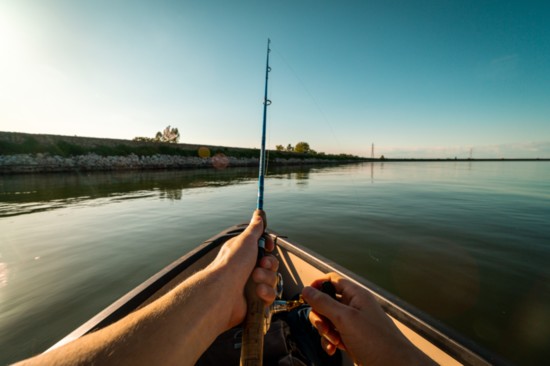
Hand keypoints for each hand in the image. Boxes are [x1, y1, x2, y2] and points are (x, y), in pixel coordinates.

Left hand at [207, 210, 277, 329]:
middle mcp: (248, 269)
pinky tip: (257, 292)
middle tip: (260, 265)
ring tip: (255, 279)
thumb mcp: (245, 240)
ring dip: (267, 278)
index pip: (264, 249)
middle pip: (271, 265)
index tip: (268, 247)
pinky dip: (266, 293)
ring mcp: (251, 286)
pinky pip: (270, 296)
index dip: (269, 248)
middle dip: (269, 264)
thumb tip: (258, 214)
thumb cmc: (232, 264)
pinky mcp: (255, 302)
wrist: (223, 292)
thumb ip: (255, 228)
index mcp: (244, 254)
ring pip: (273, 280)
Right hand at [302, 272, 434, 365]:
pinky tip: (332, 349)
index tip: (307, 297)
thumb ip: (324, 303)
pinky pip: (333, 335)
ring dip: (325, 331)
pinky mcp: (351, 339)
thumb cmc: (376, 341)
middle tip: (325, 327)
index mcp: (356, 295)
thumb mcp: (345, 318)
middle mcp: (354, 307)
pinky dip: (329, 342)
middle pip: (326, 303)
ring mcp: (353, 324)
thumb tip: (306, 290)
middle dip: (320, 316)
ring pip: (328, 320)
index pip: (332, 281)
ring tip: (333, 341)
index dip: (318, 286)